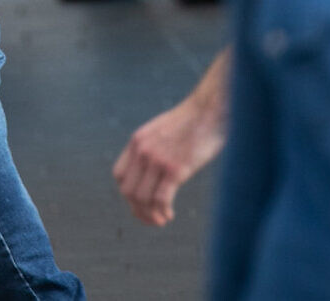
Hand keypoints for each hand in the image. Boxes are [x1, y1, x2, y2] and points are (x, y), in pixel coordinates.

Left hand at [113, 92, 226, 226]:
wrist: (210, 108)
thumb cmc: (193, 120)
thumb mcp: (163, 130)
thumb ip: (154, 146)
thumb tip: (154, 166)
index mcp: (138, 141)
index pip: (119, 175)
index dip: (128, 193)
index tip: (141, 202)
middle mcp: (142, 151)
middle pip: (128, 191)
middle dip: (137, 210)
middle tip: (151, 218)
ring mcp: (158, 160)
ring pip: (142, 199)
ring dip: (150, 216)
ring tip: (161, 220)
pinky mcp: (175, 169)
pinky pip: (161, 200)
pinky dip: (162, 212)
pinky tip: (169, 215)